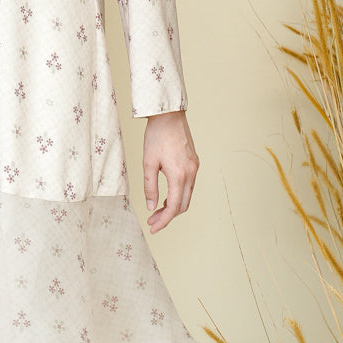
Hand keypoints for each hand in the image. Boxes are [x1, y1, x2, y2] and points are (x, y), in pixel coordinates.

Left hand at [142, 110, 198, 233]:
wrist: (168, 115)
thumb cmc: (156, 136)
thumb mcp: (148, 163)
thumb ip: (150, 187)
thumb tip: (151, 206)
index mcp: (179, 175)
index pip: (174, 207)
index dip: (164, 221)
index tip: (153, 228)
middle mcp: (191, 173)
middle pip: (183, 205)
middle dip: (168, 216)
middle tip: (153, 220)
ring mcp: (195, 168)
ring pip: (188, 196)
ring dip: (175, 206)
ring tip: (158, 210)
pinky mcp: (194, 162)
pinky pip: (189, 185)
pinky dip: (180, 194)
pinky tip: (168, 195)